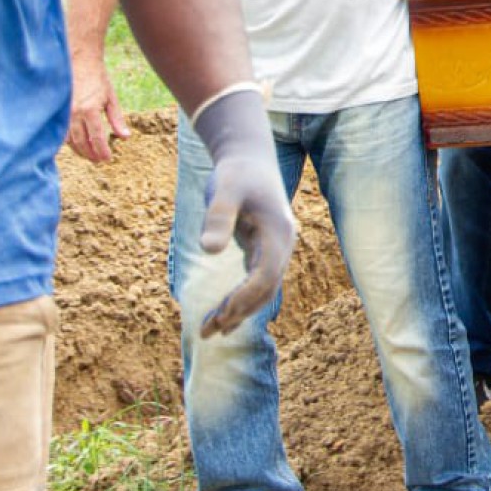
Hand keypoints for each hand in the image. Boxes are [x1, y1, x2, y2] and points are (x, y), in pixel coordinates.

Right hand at [68, 55, 129, 163]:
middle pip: (82, 142)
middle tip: (98, 161)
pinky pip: (61, 132)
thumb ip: (117, 119)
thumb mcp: (111, 98)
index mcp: (90, 110)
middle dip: (90, 154)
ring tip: (89, 155)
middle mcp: (74, 113)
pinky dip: (68, 142)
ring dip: (79, 150)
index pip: (96, 138)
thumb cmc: (98, 79)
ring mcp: (63, 112)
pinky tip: (75, 145)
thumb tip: (125, 137)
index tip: (107, 159)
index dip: (102, 151)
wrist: (79, 61)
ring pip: (69, 140)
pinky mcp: (57, 111)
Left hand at [190, 89, 295, 337]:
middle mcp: (282, 244)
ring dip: (239, 310)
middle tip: (208, 332)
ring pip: (263, 289)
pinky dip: (241, 300)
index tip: (219, 314)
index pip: (266, 275)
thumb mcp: (223, 189)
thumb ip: (218, 217)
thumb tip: (209, 250)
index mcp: (278, 232)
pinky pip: (256, 281)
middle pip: (267, 288)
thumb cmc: (236, 172)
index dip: (244, 297)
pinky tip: (221, 315)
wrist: (249, 158)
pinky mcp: (264, 249)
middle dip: (240, 312)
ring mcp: (275, 247)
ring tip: (209, 331)